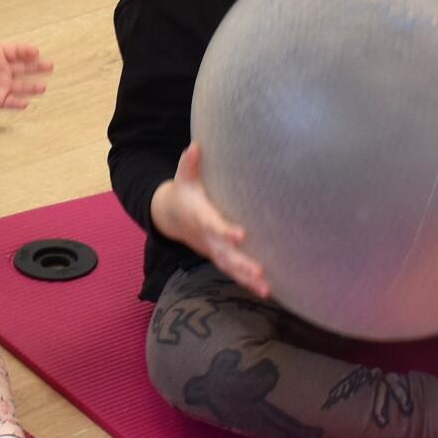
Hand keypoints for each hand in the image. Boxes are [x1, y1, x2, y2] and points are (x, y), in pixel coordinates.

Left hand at [0, 25, 52, 113]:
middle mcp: (3, 69)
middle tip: (49, 65)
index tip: (34, 51)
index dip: (26, 51)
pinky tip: (25, 103)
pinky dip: (17, 103)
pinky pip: (10, 102)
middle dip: (37, 67)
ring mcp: (2, 85)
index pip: (16, 51)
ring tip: (42, 88)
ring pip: (21, 86)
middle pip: (24, 67)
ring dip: (32, 87)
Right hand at [151, 143, 271, 298]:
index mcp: (200, 217)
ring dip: (246, 279)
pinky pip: (233, 272)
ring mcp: (213, 250)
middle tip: (259, 272)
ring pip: (230, 267)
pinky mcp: (219, 257)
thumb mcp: (184, 177)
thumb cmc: (184, 192)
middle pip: (224, 253)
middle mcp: (207, 238)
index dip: (225, 231)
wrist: (171, 216)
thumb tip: (195, 146)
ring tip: (266, 289)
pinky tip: (265, 292)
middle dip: (241, 263)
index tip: (241, 235)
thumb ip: (189, 163)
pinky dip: (247, 283)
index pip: (213, 225)